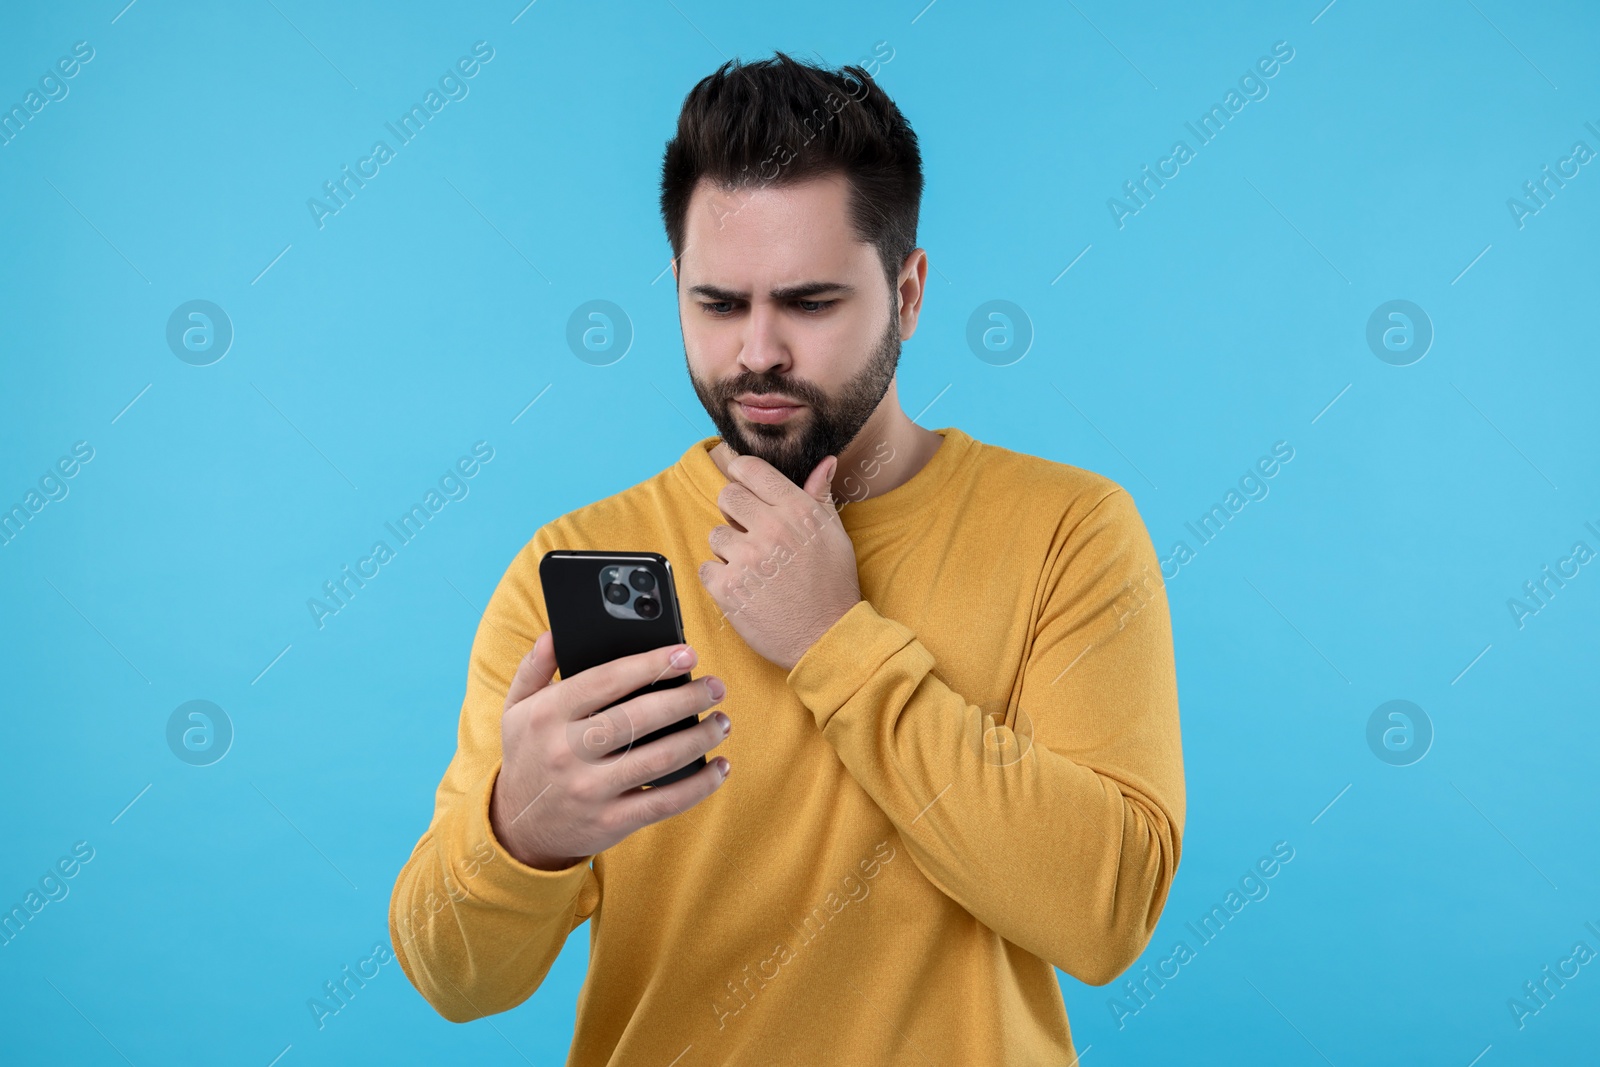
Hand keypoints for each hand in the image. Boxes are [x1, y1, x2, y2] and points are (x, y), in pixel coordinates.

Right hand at [489, 633, 730, 870]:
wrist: (517, 829)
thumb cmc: (528, 757)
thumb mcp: (516, 709)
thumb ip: (533, 668)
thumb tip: (553, 634)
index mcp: (547, 716)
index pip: (606, 680)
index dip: (651, 663)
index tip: (687, 654)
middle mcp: (567, 752)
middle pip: (640, 717)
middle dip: (687, 697)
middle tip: (715, 686)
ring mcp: (591, 790)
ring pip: (660, 758)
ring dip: (700, 737)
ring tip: (721, 721)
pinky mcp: (611, 822)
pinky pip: (665, 802)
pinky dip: (700, 784)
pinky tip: (720, 767)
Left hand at [698, 450, 862, 670]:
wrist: (827, 639)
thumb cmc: (832, 588)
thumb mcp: (834, 536)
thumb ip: (820, 496)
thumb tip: (823, 462)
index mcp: (797, 511)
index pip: (751, 469)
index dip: (741, 474)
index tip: (742, 485)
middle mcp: (771, 529)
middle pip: (727, 496)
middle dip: (734, 513)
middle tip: (750, 534)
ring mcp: (747, 558)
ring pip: (715, 535)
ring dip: (728, 551)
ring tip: (753, 569)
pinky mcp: (728, 588)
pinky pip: (706, 568)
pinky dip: (720, 580)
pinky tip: (744, 590)